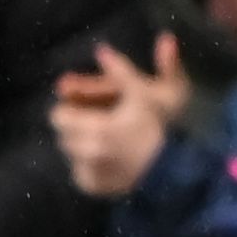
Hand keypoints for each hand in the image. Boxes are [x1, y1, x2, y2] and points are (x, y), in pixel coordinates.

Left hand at [50, 29, 185, 196]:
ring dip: (83, 145)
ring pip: (71, 153)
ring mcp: (89, 172)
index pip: (58, 116)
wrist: (178, 172)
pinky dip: (90, 167)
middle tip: (100, 122)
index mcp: (97, 128)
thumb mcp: (149, 93)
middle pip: (63, 133)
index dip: (71, 108)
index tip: (85, 106)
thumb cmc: (164, 128)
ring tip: (106, 141)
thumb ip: (123, 70)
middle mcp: (87, 152)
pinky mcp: (94, 188)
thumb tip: (101, 48)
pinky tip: (110, 161)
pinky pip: (80, 174)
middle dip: (78, 125)